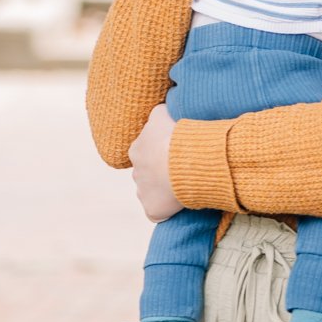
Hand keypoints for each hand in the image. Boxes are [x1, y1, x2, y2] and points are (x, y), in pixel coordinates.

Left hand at [129, 103, 180, 220]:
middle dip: (162, 172)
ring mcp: (143, 192)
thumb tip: (159, 110)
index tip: (179, 151)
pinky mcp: (152, 210)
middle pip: (149, 173)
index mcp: (136, 150)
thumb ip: (158, 113)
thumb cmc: (178, 135)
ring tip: (186, 183)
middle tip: (184, 167)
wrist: (186, 161)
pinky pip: (158, 211)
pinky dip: (168, 209)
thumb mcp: (163, 113)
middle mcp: (136, 172)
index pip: (147, 151)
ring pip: (153, 192)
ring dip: (165, 190)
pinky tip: (182, 202)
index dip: (163, 151)